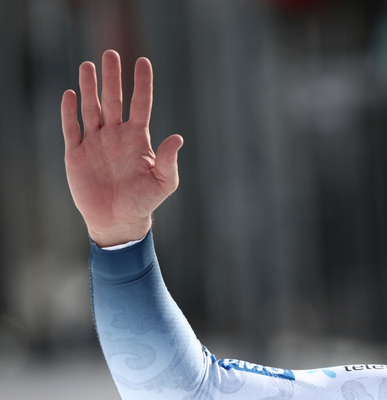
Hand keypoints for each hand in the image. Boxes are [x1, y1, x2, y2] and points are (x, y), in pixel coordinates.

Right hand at [61, 50, 182, 246]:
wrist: (118, 220)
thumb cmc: (144, 202)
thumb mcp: (163, 183)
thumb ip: (168, 160)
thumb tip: (177, 137)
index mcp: (138, 139)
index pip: (141, 104)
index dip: (142, 83)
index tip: (143, 61)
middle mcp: (116, 135)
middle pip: (114, 99)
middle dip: (112, 76)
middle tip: (110, 53)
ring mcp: (96, 142)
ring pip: (92, 108)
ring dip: (89, 87)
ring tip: (88, 65)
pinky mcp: (77, 154)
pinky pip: (72, 128)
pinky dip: (70, 112)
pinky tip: (70, 94)